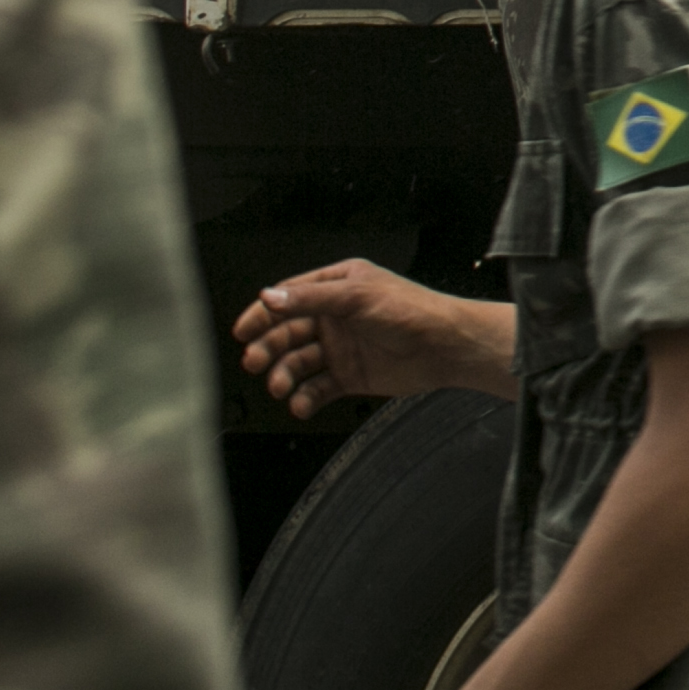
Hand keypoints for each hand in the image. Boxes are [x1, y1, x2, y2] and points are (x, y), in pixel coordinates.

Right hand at [234, 259, 511, 418]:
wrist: (446, 347)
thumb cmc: (412, 311)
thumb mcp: (357, 297)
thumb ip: (310, 298)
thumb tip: (270, 296)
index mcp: (338, 285)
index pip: (290, 297)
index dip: (263, 313)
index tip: (242, 331)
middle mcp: (336, 315)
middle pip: (288, 332)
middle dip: (269, 348)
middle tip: (255, 363)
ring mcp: (341, 347)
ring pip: (299, 362)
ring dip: (285, 375)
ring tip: (281, 387)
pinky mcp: (349, 376)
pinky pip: (317, 388)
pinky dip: (305, 397)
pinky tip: (300, 404)